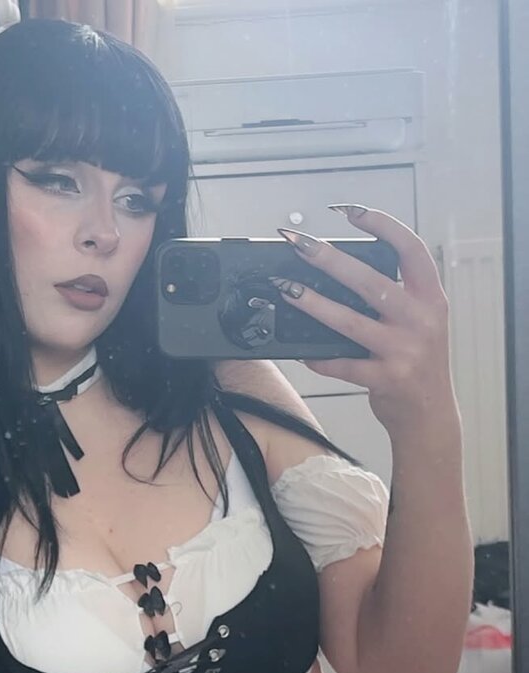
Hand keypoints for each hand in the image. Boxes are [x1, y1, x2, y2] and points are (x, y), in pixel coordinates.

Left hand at [272, 206, 455, 436]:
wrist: (429, 414)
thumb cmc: (418, 363)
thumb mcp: (421, 323)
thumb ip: (396, 298)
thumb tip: (343, 273)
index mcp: (431, 298)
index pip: (411, 250)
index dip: (384, 226)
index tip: (353, 211)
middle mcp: (421, 320)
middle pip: (371, 281)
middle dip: (330, 260)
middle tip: (300, 244)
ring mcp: (404, 351)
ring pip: (349, 321)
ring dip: (313, 304)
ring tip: (287, 289)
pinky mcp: (385, 379)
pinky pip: (343, 364)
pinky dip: (320, 358)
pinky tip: (303, 352)